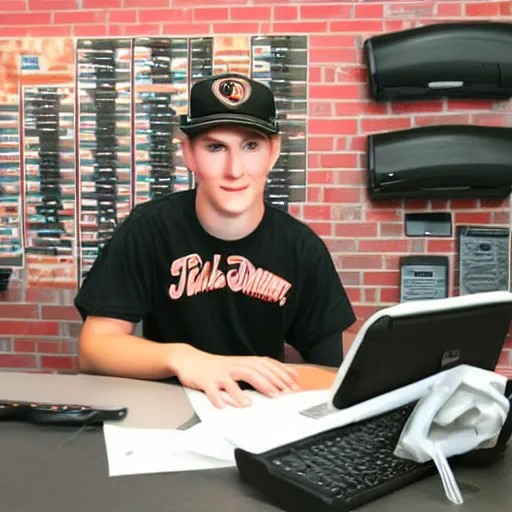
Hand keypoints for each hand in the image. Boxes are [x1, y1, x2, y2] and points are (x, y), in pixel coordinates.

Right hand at [169, 344, 300, 408]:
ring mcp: (221, 372)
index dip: (282, 373)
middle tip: (287, 393)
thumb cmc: (216, 367)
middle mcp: (234, 365)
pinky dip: (225, 397)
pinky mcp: (207, 381)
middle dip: (275, 380)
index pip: (266, 364)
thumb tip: (279, 377)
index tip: (295, 383)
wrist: (189, 360)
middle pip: (258, 369)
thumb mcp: (237, 366)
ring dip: (259, 385)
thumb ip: (255, 371)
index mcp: (242, 361)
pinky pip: (216, 389)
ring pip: (242, 375)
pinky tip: (235, 405)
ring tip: (270, 396)